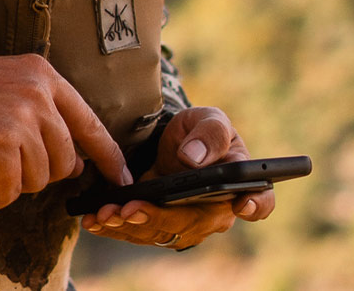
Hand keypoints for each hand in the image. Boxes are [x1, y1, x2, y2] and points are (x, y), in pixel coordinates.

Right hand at [0, 55, 129, 212]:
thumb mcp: (4, 88)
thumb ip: (40, 116)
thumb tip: (74, 162)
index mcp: (42, 75)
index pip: (89, 120)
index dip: (108, 154)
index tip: (122, 176)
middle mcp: (38, 92)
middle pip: (64, 159)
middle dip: (38, 175)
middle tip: (4, 171)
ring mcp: (21, 118)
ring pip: (38, 179)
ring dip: (7, 186)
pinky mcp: (0, 145)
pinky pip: (6, 193)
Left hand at [79, 105, 274, 248]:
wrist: (177, 143)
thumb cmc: (202, 131)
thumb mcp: (208, 120)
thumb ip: (208, 133)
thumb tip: (194, 158)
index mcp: (238, 181)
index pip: (259, 199)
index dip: (255, 204)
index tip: (241, 204)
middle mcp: (217, 211)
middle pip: (193, 224)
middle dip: (158, 219)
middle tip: (130, 209)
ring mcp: (189, 224)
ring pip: (162, 234)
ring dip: (130, 226)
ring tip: (104, 214)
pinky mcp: (162, 227)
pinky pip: (140, 233)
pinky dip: (116, 227)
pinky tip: (94, 220)